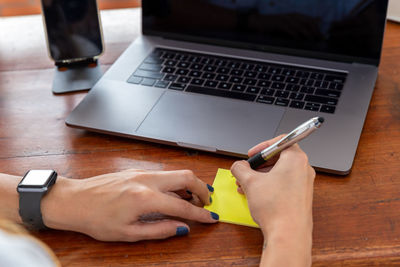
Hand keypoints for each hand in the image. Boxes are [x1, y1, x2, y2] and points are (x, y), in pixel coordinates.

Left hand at [41, 169, 217, 241]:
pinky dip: (176, 183)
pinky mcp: (137, 170)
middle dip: (202, 189)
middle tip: (207, 203)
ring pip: (177, 172)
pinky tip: (174, 194)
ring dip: (190, 184)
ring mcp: (142, 172)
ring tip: (193, 200)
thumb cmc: (95, 219)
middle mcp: (147, 180)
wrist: (74, 201)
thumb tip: (181, 228)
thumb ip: (159, 230)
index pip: (183, 206)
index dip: (200, 215)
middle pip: (187, 177)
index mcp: (145, 198)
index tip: (211, 218)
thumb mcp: (128, 233)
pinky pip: (164, 174)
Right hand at [231, 136, 314, 265]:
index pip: (280, 141)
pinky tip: (255, 195)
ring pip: (279, 172)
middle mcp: (303, 169)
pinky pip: (283, 184)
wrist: (288, 234)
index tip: (252, 155)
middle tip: (246, 171)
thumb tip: (238, 166)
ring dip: (261, 177)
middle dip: (258, 165)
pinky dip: (269, 186)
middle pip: (279, 158)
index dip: (262, 146)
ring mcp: (304, 184)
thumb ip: (240, 168)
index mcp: (295, 159)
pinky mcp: (301, 197)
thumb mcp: (250, 182)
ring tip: (246, 186)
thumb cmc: (277, 208)